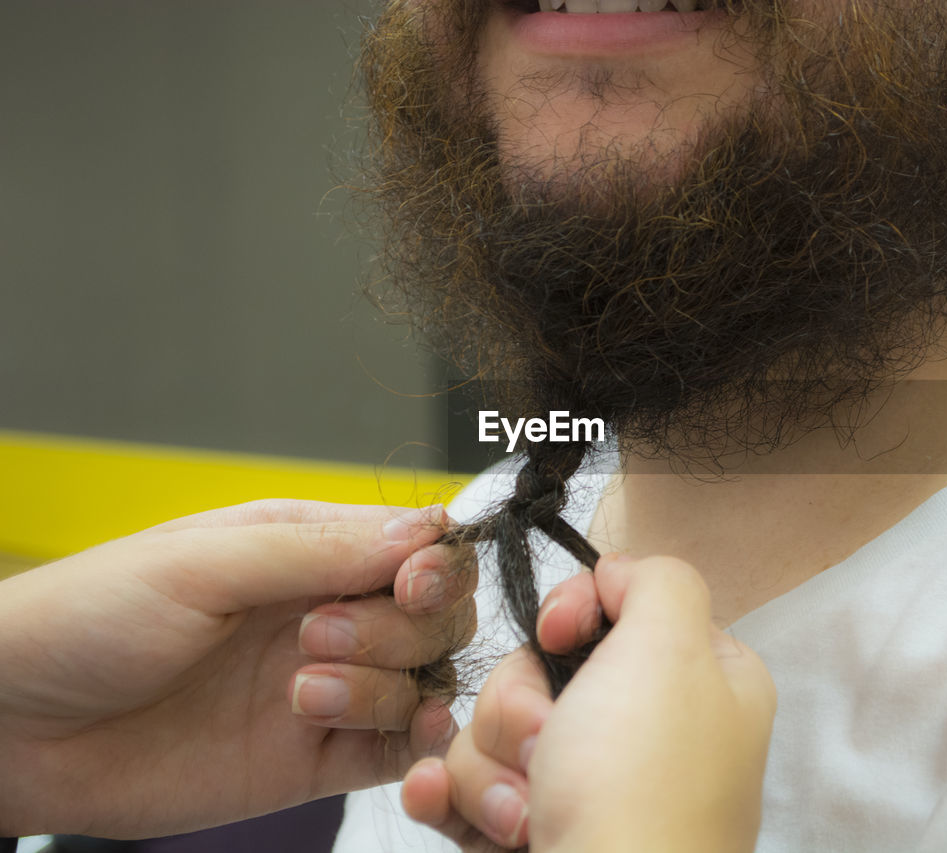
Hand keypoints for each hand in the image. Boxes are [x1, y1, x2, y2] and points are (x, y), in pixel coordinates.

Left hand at [0, 499, 475, 837]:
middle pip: (436, 615)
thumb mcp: (201, 564)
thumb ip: (316, 551)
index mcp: (306, 549)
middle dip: (401, 627)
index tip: (413, 584)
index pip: (418, 545)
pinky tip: (373, 733)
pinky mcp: (312, 760)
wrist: (14, 727)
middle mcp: (328, 613)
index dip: (435, 564)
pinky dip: (411, 744)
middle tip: (317, 635)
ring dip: (382, 685)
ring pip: (423, 681)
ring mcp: (325, 687)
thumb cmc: (86, 619)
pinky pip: (396, 751)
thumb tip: (424, 534)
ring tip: (301, 690)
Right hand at [402, 553, 775, 852]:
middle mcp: (645, 730)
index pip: (616, 604)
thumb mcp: (671, 646)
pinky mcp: (535, 832)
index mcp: (698, 680)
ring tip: (522, 813)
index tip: (559, 634)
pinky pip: (466, 788)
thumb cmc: (642, 788)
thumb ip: (656, 579)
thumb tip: (617, 575)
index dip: (574, 611)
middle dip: (521, 704)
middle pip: (538, 667)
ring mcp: (588, 787)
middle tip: (548, 746)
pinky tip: (433, 801)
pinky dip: (448, 796)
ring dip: (490, 767)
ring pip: (495, 728)